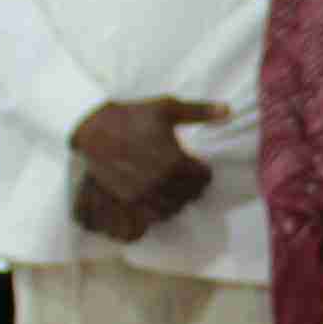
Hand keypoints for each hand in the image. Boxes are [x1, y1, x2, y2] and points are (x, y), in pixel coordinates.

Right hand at [71, 97, 228, 206]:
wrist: (94, 127)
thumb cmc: (133, 115)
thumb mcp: (167, 108)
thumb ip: (200, 111)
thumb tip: (228, 109)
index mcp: (175, 160)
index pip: (203, 179)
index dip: (204, 173)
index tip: (199, 167)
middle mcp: (161, 181)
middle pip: (190, 196)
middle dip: (193, 188)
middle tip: (189, 179)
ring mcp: (143, 193)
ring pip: (172, 209)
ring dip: (177, 201)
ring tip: (174, 189)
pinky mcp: (126, 199)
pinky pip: (150, 215)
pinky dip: (158, 211)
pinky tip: (156, 198)